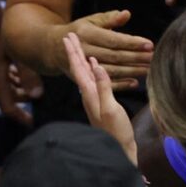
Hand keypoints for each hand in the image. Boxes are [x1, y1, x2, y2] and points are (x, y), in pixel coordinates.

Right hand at [0, 2, 39, 126]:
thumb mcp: (18, 53)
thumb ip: (28, 75)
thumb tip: (37, 96)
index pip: (7, 106)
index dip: (20, 116)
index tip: (31, 123)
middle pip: (7, 96)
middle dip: (23, 97)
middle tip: (39, 93)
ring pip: (3, 85)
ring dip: (18, 86)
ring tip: (33, 80)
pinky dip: (10, 76)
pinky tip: (21, 68)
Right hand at [58, 10, 151, 87]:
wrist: (54, 48)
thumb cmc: (80, 31)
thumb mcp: (92, 20)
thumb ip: (110, 19)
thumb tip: (127, 14)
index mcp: (87, 34)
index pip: (113, 40)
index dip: (132, 43)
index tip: (149, 44)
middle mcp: (84, 51)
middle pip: (114, 56)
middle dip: (135, 57)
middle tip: (153, 58)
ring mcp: (82, 66)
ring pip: (110, 71)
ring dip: (130, 71)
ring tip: (148, 69)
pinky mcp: (82, 78)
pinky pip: (102, 83)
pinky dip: (119, 84)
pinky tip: (134, 83)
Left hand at [64, 33, 136, 162]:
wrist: (118, 151)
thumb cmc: (115, 132)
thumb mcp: (110, 108)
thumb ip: (103, 87)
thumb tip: (97, 65)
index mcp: (89, 93)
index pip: (78, 68)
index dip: (73, 52)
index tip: (68, 36)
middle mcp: (88, 94)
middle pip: (79, 68)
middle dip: (74, 51)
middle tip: (71, 35)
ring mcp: (94, 99)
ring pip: (85, 73)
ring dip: (82, 58)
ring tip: (81, 46)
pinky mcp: (101, 102)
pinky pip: (94, 79)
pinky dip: (94, 69)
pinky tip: (96, 66)